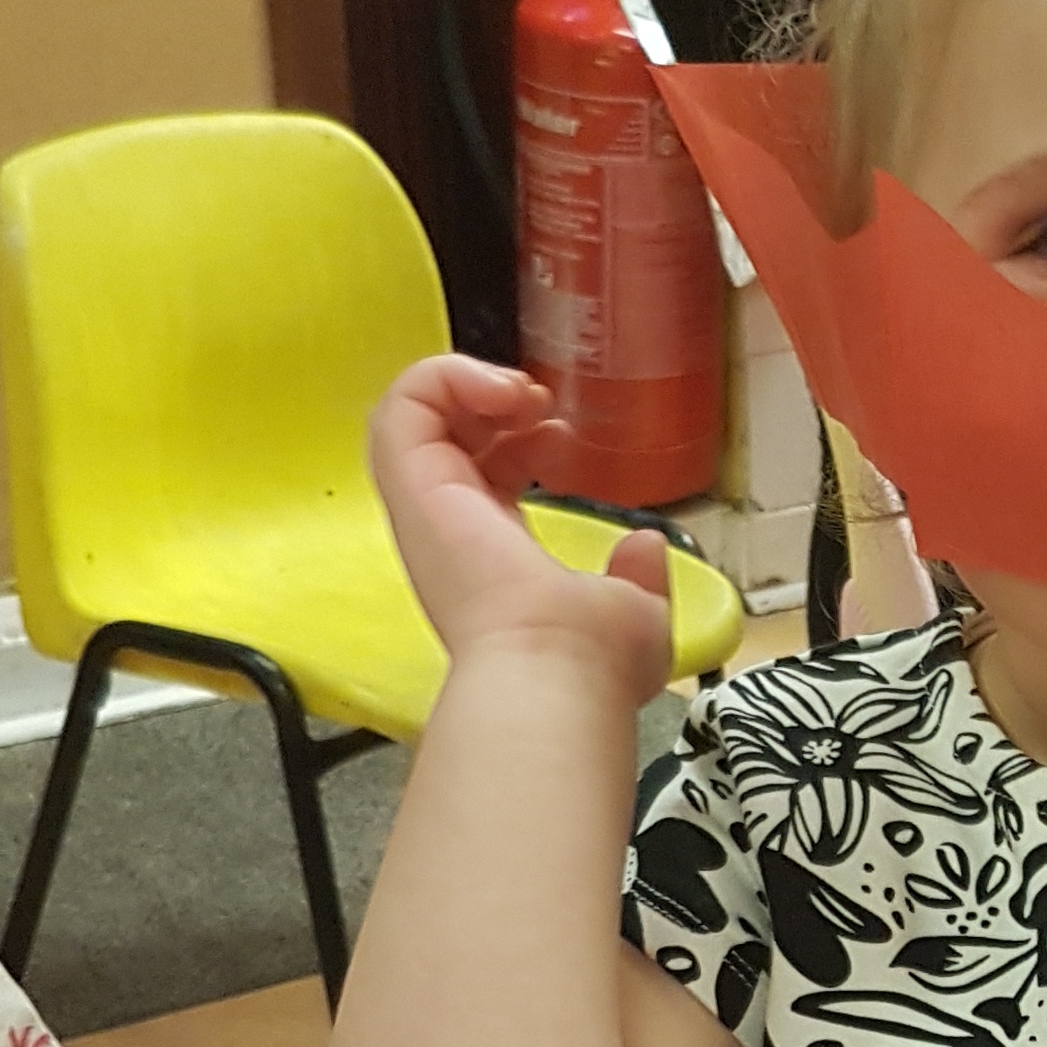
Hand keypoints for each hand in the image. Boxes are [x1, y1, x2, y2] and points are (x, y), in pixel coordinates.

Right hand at [370, 356, 675, 697]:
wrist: (556, 670)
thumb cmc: (590, 661)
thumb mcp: (635, 612)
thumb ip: (638, 577)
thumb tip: (645, 547)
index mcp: (495, 560)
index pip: (484, 475)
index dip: (520, 440)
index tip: (563, 437)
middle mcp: (452, 532)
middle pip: (444, 437)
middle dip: (490, 401)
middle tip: (539, 403)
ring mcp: (427, 508)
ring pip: (410, 414)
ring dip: (464, 381)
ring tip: (517, 392)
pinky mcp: (413, 487)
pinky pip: (401, 406)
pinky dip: (446, 376)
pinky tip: (502, 392)